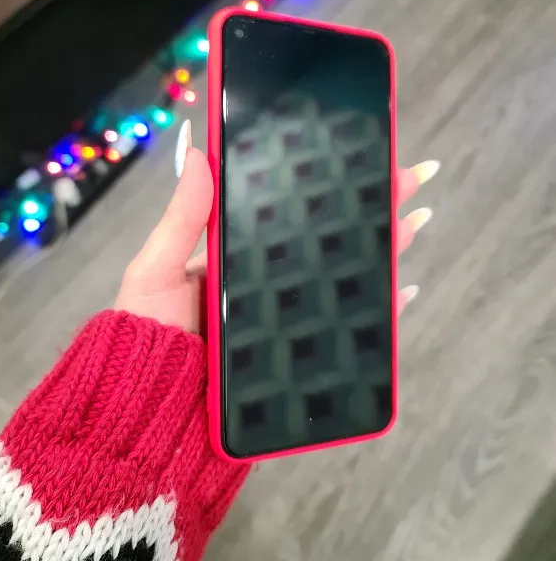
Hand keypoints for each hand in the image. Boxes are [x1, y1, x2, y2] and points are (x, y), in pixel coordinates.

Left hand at [115, 119, 438, 329]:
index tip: (355, 151)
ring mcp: (290, 318)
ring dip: (385, 248)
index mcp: (239, 256)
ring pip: (348, 276)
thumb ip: (182, 216)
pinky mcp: (304, 355)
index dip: (324, 183)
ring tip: (415, 219)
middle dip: (371, 206)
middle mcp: (271, 283)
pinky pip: (351, 328)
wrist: (153, 410)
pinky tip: (406, 287)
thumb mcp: (155, 269)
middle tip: (409, 175)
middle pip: (330, 239)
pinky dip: (382, 309)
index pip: (290, 211)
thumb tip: (197, 151)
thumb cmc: (146, 335)